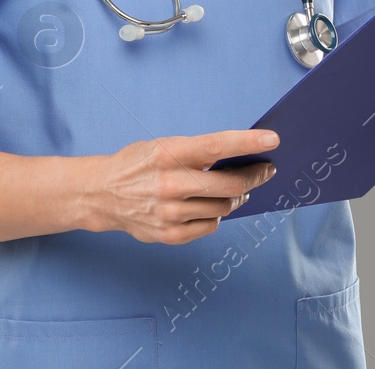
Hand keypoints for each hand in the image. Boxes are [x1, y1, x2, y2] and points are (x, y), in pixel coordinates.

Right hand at [85, 130, 278, 243]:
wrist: (102, 193)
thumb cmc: (138, 165)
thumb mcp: (161, 147)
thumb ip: (196, 153)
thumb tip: (241, 160)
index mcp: (167, 154)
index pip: (215, 146)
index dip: (247, 143)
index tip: (272, 140)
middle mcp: (168, 184)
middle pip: (228, 184)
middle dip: (254, 177)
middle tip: (265, 171)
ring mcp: (169, 213)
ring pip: (223, 208)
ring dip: (235, 197)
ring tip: (235, 190)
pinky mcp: (169, 235)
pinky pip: (210, 226)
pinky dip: (215, 216)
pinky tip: (207, 207)